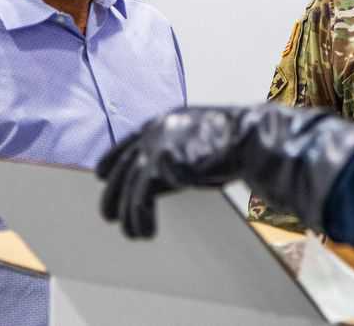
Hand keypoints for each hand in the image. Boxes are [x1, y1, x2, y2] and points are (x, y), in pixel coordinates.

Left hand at [97, 104, 353, 237]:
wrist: (252, 139)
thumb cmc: (236, 143)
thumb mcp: (200, 141)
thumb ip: (179, 152)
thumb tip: (166, 173)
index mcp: (164, 120)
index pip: (128, 141)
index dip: (112, 159)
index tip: (101, 175)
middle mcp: (154, 130)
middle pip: (122, 167)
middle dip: (114, 194)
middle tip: (108, 215)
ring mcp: (155, 146)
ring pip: (130, 187)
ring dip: (130, 215)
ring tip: (133, 234)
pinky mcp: (160, 165)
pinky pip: (141, 199)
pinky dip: (141, 219)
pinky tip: (145, 234)